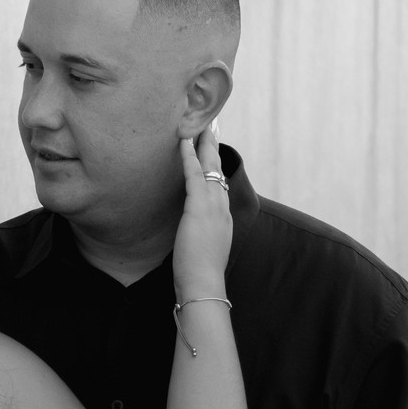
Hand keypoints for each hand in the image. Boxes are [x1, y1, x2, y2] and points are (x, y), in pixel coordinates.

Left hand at [173, 126, 231, 297]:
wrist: (204, 285)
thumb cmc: (201, 274)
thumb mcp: (203, 249)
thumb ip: (200, 236)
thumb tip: (193, 234)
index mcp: (223, 218)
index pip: (220, 184)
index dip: (217, 165)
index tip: (214, 150)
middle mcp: (222, 208)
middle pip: (219, 169)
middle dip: (214, 146)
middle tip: (212, 124)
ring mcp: (213, 206)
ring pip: (210, 167)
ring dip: (204, 143)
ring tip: (199, 123)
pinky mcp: (199, 208)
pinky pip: (194, 175)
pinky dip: (189, 156)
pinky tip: (184, 141)